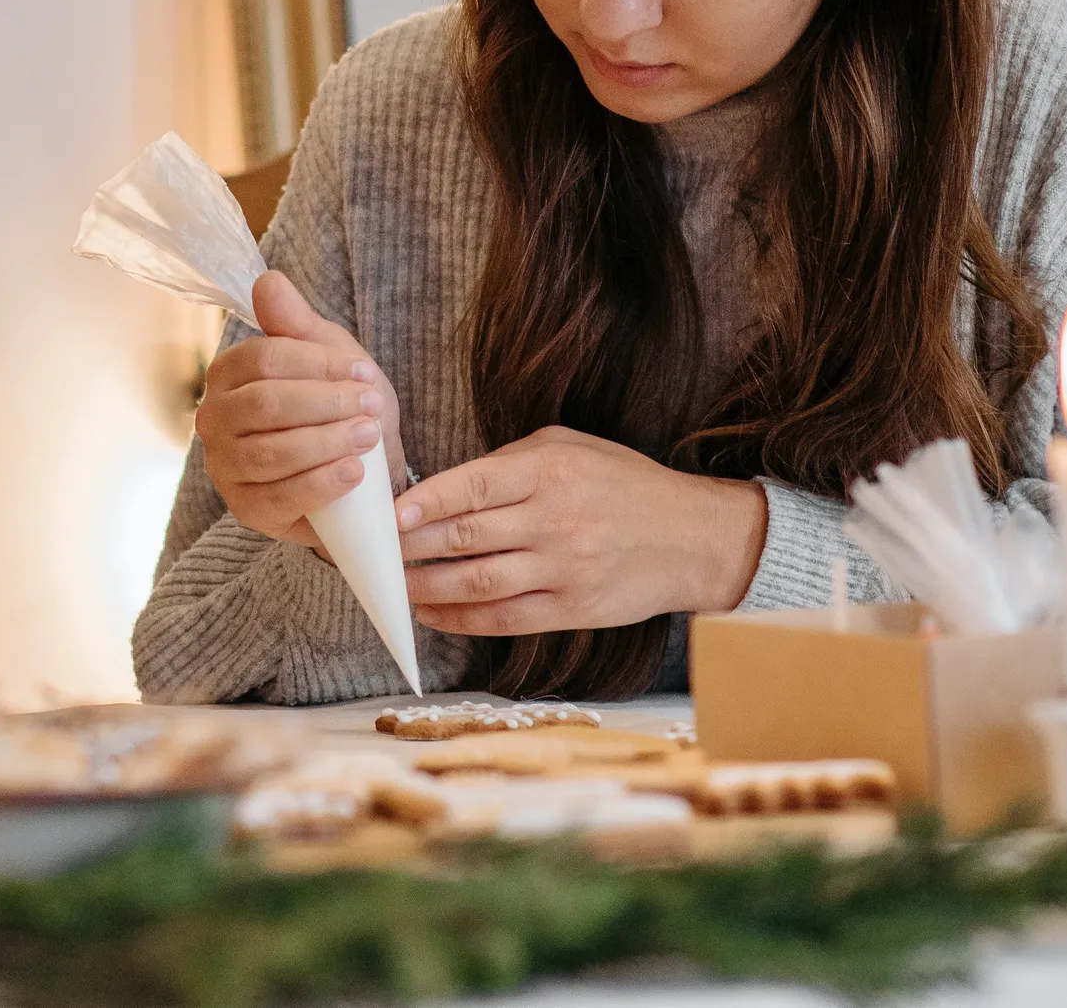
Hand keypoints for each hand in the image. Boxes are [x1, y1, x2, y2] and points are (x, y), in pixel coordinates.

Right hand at [195, 271, 404, 543]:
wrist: (357, 472)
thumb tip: (268, 280)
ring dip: (327, 442)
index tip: (362, 370)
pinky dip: (321, 483)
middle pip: (265, 404)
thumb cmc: (336, 407)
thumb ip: (297, 323)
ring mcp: (226, 468)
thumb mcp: (327, 357)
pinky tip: (354, 471)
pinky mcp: (247, 510)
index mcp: (227, 375)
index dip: (316, 363)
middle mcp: (214, 420)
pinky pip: (280, 497)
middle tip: (371, 404)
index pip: (263, 359)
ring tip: (369, 435)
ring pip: (271, 453)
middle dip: (326, 403)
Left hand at [394, 427, 767, 634]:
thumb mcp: (571, 447)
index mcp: (549, 471)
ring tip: (394, 586)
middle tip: (376, 554)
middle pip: (466, 537)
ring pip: (478, 581)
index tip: (389, 515)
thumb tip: (445, 487)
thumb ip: (509, 462)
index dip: (425, 502)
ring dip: (427, 587)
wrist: (690, 538)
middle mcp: (554, 519)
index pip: (473, 486)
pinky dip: (462, 619)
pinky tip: (432, 614)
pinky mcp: (573, 608)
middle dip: (412, 548)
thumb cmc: (623, 484)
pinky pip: (506, 618)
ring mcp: (563, 568)